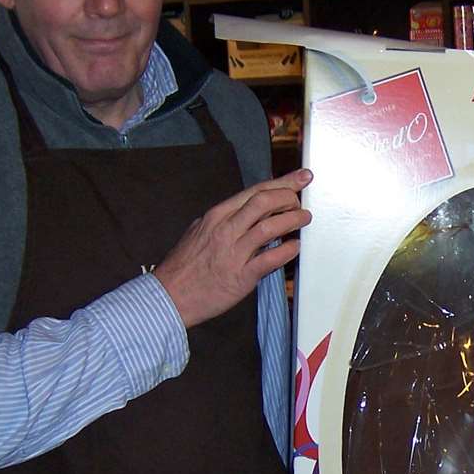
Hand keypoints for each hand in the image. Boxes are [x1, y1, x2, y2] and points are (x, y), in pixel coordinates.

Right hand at [154, 169, 312, 327]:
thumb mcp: (201, 231)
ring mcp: (233, 252)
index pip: (255, 191)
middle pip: (264, 202)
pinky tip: (294, 247)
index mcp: (217, 216)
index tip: (300, 177)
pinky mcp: (241, 276)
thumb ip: (226, 221)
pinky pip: (270, 259)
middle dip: (289, 197)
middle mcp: (225, 229)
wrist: (169, 296)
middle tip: (300, 203)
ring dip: (293, 220)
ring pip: (270, 227)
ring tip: (303, 219)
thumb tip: (251, 211)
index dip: (282, 182)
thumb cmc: (185, 266)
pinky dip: (287, 251)